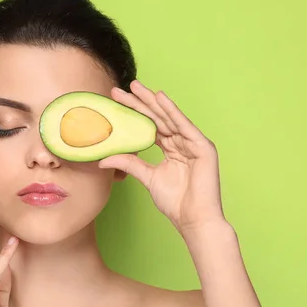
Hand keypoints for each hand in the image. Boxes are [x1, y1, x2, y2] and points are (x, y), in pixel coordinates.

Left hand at [98, 80, 227, 237]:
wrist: (194, 219)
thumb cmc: (176, 202)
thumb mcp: (147, 178)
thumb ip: (129, 163)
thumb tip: (103, 159)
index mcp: (172, 149)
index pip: (150, 126)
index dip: (134, 113)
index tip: (116, 101)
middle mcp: (183, 142)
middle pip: (158, 118)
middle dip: (140, 102)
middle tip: (122, 88)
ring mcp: (194, 143)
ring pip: (169, 118)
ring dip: (152, 101)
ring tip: (136, 87)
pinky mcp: (203, 147)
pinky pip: (184, 125)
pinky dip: (172, 111)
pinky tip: (159, 98)